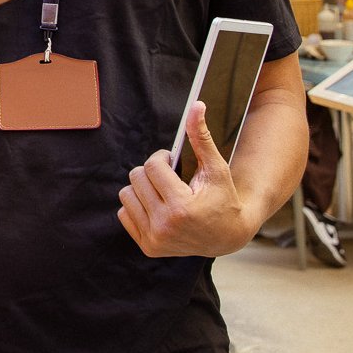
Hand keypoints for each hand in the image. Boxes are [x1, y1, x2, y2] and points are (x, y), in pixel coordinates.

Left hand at [118, 101, 258, 258]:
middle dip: (152, 172)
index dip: (162, 158)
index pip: (152, 166)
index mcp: (180, 207)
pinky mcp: (148, 247)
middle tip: (170, 177)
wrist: (228, 236)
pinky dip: (138, 205)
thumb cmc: (224, 198)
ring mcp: (154, 239)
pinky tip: (158, 207)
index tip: (172, 160)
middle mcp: (164, 226)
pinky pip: (124, 213)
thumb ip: (201, 137)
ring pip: (126, 194)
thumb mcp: (216, 168)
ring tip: (163, 192)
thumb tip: (196, 105)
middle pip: (136, 178)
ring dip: (142, 188)